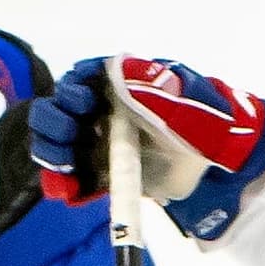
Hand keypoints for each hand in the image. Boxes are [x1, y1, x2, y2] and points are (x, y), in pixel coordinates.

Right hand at [32, 55, 264, 245]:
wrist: (212, 165)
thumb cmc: (200, 124)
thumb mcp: (179, 100)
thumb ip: (150, 87)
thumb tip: (117, 71)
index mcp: (115, 85)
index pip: (77, 80)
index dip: (72, 91)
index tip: (84, 103)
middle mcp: (99, 112)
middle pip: (57, 113)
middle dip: (55, 124)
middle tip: (71, 137)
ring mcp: (96, 145)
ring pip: (56, 147)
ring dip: (53, 155)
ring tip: (66, 168)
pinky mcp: (100, 176)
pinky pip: (73, 182)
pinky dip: (64, 188)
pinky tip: (68, 194)